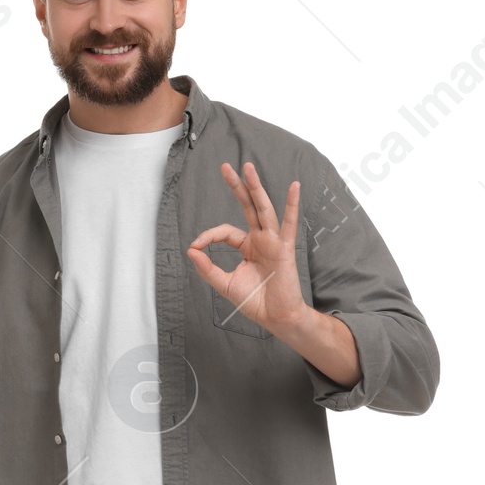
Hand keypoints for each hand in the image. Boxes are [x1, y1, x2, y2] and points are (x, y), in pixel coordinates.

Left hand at [186, 160, 309, 338]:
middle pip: (247, 207)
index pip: (226, 231)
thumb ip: (207, 268)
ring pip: (263, 209)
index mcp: (247, 246)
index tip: (196, 246)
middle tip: (225, 167)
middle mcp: (261, 239)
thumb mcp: (224, 284)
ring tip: (248, 167)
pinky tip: (294, 186)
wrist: (275, 317)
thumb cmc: (255, 302)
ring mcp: (274, 242)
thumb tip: (191, 250)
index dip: (209, 235)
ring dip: (256, 187)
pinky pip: (290, 224)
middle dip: (237, 187)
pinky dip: (292, 205)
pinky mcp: (285, 249)